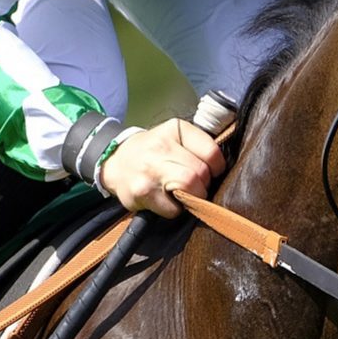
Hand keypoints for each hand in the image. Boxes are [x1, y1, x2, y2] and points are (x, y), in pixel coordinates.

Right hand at [98, 118, 226, 217]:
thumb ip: (198, 145)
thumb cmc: (152, 150)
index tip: (211, 172)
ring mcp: (150, 171)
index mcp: (175, 129)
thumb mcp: (174, 135)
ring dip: (191, 198)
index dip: (217, 168)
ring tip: (182, 193)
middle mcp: (161, 147)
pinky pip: (173, 209)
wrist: (115, 162)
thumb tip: (222, 168)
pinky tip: (166, 199)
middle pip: (200, 174)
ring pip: (189, 191)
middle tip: (195, 186)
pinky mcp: (141, 193)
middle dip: (203, 185)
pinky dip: (175, 209)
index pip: (211, 152)